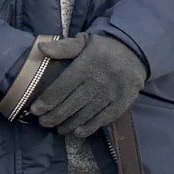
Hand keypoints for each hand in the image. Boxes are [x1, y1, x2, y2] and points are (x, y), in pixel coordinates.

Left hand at [26, 33, 148, 137]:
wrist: (137, 52)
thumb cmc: (105, 49)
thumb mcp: (85, 41)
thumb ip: (63, 47)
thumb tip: (42, 49)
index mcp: (88, 64)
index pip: (63, 86)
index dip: (48, 100)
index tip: (36, 110)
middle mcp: (100, 80)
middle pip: (73, 103)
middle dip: (55, 116)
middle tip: (44, 123)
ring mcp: (113, 93)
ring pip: (87, 113)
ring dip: (70, 124)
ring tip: (59, 129)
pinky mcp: (123, 102)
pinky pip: (104, 118)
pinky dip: (89, 127)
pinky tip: (78, 132)